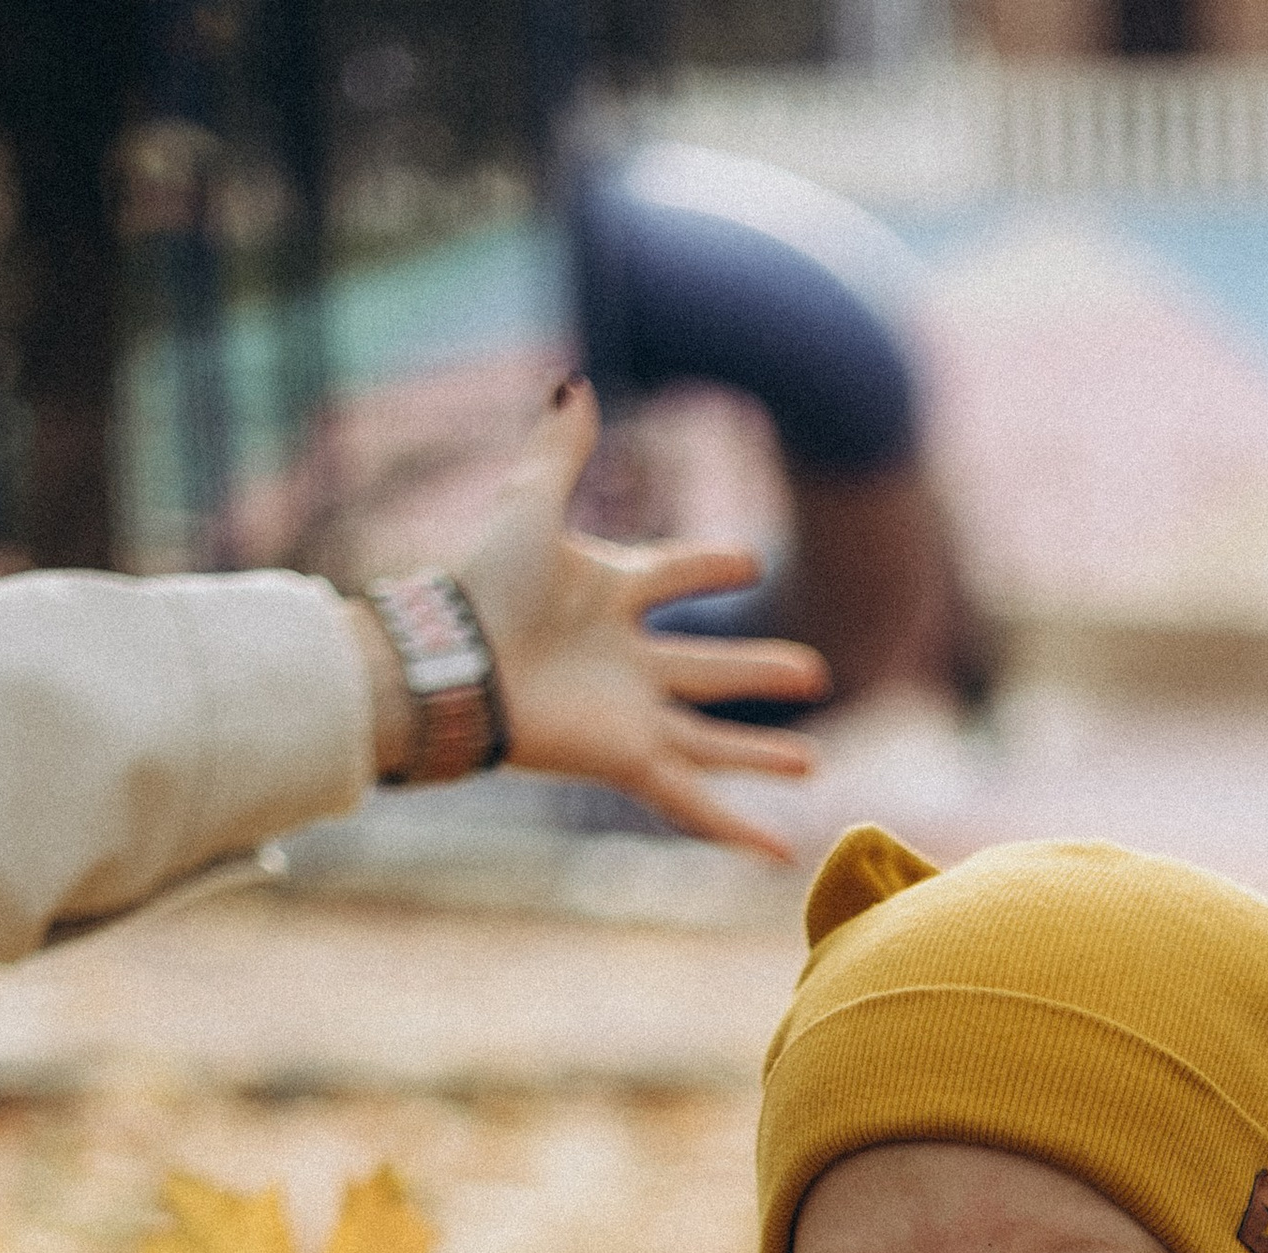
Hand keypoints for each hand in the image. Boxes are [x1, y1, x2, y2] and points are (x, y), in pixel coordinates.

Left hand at [354, 379, 830, 859]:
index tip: (746, 563)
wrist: (453, 662)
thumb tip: (573, 382)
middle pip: (710, 667)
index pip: (672, 573)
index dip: (706, 565)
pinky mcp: (630, 760)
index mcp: (609, 594)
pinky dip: (737, 829)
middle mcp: (628, 660)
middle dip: (760, 670)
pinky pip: (694, 800)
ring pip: (713, 739)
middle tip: (814, 670)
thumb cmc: (484, 585)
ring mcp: (633, 715)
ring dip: (761, 754)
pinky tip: (778, 855)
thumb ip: (558, 451)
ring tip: (812, 763)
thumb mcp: (530, 505)